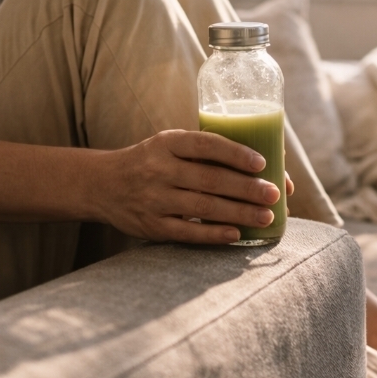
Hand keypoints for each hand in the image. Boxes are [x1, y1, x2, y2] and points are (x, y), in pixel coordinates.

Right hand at [95, 130, 281, 243]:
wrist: (102, 185)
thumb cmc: (150, 162)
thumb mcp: (168, 146)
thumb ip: (203, 153)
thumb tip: (262, 165)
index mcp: (166, 143)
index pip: (205, 145)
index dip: (235, 153)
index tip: (262, 163)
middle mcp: (159, 169)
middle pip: (210, 179)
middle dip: (247, 188)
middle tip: (275, 194)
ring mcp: (154, 199)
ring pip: (204, 207)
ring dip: (239, 213)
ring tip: (266, 216)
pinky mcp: (152, 226)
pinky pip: (188, 232)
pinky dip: (214, 234)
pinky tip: (237, 234)